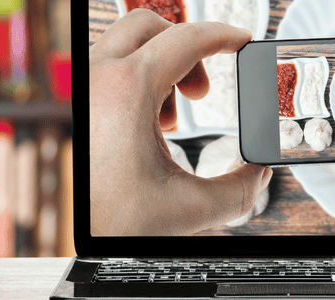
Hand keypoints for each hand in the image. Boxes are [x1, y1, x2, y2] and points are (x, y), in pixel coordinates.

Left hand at [89, 9, 271, 235]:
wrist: (72, 240)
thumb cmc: (114, 223)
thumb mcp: (194, 207)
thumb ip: (242, 188)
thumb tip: (261, 172)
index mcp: (126, 91)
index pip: (186, 39)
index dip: (223, 35)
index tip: (241, 41)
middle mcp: (97, 79)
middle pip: (150, 25)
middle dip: (187, 49)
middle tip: (202, 92)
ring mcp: (82, 89)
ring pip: (127, 45)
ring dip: (162, 67)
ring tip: (173, 118)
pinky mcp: (79, 105)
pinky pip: (111, 67)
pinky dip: (140, 80)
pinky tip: (150, 124)